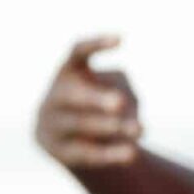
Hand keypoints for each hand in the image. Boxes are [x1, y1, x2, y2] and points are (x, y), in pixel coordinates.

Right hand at [36, 36, 143, 169]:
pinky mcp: (59, 151)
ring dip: (111, 127)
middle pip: (75, 96)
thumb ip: (125, 93)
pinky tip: (131, 154)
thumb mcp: (115, 90)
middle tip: (120, 102)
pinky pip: (85, 152)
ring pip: (81, 125)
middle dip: (97, 99)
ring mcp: (53, 124)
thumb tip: (128, 114)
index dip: (96, 44)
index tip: (121, 39)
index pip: (77, 52)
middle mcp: (56, 95)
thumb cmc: (99, 104)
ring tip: (141, 130)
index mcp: (68, 71)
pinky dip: (109, 153)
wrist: (69, 139)